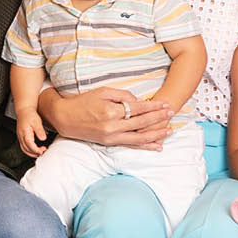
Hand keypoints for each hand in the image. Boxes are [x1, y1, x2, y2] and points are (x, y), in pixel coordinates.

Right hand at [16, 111, 46, 156]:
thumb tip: (43, 138)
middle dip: (34, 153)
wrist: (24, 110)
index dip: (36, 149)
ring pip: (24, 149)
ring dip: (31, 153)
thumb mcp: (37, 121)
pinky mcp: (21, 137)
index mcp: (25, 132)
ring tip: (39, 153)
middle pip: (26, 149)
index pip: (29, 144)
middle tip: (43, 151)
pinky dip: (29, 150)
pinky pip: (23, 146)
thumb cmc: (29, 114)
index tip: (42, 151)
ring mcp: (20, 137)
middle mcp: (21, 136)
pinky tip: (34, 150)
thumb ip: (39, 130)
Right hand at [44, 87, 171, 148]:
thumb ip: (122, 95)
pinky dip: (145, 146)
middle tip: (172, 113)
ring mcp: (111, 137)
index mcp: (111, 111)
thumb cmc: (83, 102)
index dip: (153, 106)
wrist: (65, 119)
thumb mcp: (102, 91)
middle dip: (158, 118)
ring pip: (139, 137)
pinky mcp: (110, 143)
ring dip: (156, 134)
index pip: (138, 109)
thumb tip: (138, 101)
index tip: (165, 104)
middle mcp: (113, 126)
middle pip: (142, 123)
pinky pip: (131, 145)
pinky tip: (157, 146)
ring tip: (169, 130)